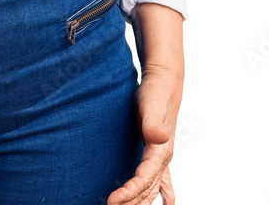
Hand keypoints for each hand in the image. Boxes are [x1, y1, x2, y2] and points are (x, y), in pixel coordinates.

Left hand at [107, 67, 181, 204]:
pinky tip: (166, 203)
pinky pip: (160, 181)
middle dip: (131, 202)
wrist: (163, 84)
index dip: (129, 192)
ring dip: (140, 202)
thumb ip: (154, 123)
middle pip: (147, 189)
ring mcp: (161, 158)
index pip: (144, 179)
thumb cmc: (154, 93)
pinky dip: (161, 194)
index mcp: (161, 151)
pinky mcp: (156, 153)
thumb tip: (160, 137)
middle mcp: (163, 159)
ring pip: (152, 188)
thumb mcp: (151, 105)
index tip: (112, 201)